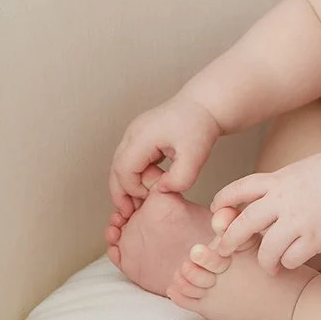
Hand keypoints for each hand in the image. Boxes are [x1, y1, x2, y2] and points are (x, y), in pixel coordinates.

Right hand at [108, 95, 222, 217]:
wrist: (204, 106)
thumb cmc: (200, 126)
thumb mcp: (196, 155)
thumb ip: (181, 178)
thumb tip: (161, 191)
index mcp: (142, 136)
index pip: (124, 169)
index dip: (132, 189)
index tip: (148, 199)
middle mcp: (132, 133)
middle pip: (115, 168)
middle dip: (121, 192)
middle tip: (128, 213)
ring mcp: (134, 134)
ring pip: (120, 165)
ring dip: (126, 185)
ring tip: (137, 203)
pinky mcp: (139, 137)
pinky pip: (129, 160)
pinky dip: (133, 176)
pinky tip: (145, 188)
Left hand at [210, 151, 320, 274]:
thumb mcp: (299, 168)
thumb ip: (279, 183)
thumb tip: (263, 193)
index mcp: (277, 181)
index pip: (239, 189)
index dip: (223, 201)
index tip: (217, 211)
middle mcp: (282, 201)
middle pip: (244, 223)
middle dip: (229, 239)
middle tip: (224, 250)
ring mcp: (297, 221)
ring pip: (266, 249)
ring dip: (263, 261)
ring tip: (268, 266)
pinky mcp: (314, 238)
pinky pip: (290, 259)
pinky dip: (287, 263)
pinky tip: (290, 263)